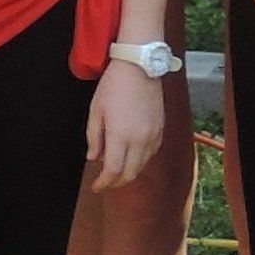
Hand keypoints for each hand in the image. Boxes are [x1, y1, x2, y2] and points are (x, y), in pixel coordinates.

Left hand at [85, 60, 165, 190]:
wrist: (139, 68)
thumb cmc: (114, 86)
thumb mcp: (96, 111)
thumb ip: (94, 137)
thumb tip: (94, 157)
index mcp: (120, 135)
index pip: (113, 170)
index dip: (104, 182)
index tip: (96, 186)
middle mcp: (140, 139)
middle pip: (130, 173)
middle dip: (116, 182)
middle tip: (105, 183)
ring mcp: (153, 134)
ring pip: (142, 165)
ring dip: (129, 172)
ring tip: (117, 170)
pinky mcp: (161, 128)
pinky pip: (152, 153)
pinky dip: (141, 160)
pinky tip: (132, 156)